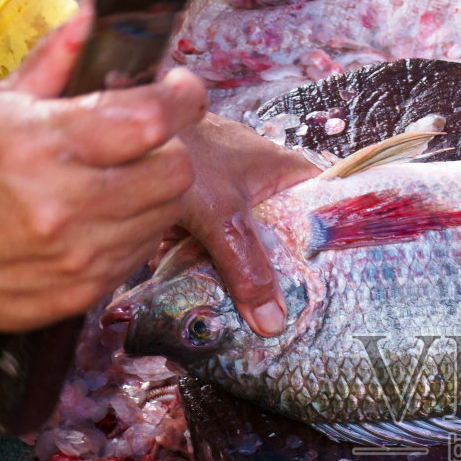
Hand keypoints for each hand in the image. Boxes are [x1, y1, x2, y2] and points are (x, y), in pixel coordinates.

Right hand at [0, 1, 206, 331]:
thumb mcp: (2, 102)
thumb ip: (58, 56)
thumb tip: (99, 8)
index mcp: (50, 144)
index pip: (151, 119)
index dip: (182, 98)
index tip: (181, 89)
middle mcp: (72, 202)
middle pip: (176, 170)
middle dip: (170, 147)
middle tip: (146, 140)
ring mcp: (85, 251)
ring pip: (168, 211)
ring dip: (156, 188)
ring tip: (121, 178)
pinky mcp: (91, 286)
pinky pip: (145, 248)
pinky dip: (137, 226)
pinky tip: (104, 214)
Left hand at [175, 112, 319, 334]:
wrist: (127, 137)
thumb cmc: (184, 153)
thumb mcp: (223, 216)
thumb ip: (248, 268)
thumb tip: (273, 323)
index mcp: (288, 172)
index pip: (329, 210)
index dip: (333, 251)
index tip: (333, 291)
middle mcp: (267, 182)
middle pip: (288, 237)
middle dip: (285, 275)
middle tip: (290, 314)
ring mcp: (234, 195)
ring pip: (251, 244)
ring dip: (246, 274)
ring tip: (253, 313)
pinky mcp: (205, 207)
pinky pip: (220, 244)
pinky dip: (214, 264)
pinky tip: (209, 291)